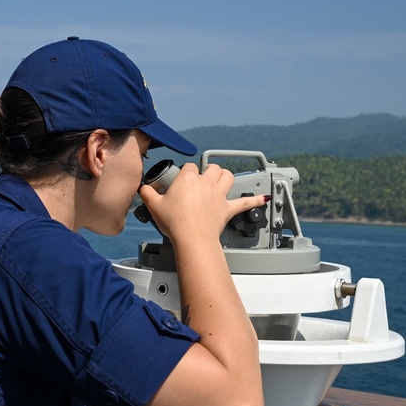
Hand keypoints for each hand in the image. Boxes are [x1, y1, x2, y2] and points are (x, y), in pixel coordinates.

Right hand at [139, 163, 268, 241]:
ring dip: (225, 176)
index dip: (185, 171)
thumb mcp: (154, 205)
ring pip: (228, 177)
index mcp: (188, 178)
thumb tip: (142, 188)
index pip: (189, 166)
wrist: (191, 238)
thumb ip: (147, 194)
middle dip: (207, 170)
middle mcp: (206, 183)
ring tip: (222, 178)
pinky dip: (254, 200)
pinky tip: (263, 198)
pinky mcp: (227, 209)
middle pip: (211, 168)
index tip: (181, 178)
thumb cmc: (175, 222)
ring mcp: (218, 195)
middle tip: (202, 177)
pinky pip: (244, 202)